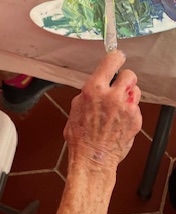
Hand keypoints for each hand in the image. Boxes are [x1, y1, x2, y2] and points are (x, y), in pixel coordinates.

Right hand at [64, 50, 141, 170]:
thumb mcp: (76, 107)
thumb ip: (90, 92)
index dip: (116, 57)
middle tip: (118, 87)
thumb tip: (98, 84)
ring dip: (128, 95)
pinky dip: (130, 111)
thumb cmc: (81, 136)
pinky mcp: (135, 119)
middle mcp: (111, 96)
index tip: (118, 56)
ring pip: (135, 91)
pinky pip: (136, 107)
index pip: (111, 62)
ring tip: (118, 107)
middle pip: (129, 74)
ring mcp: (126, 108)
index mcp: (94, 89)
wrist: (92, 157)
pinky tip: (119, 120)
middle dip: (124, 79)